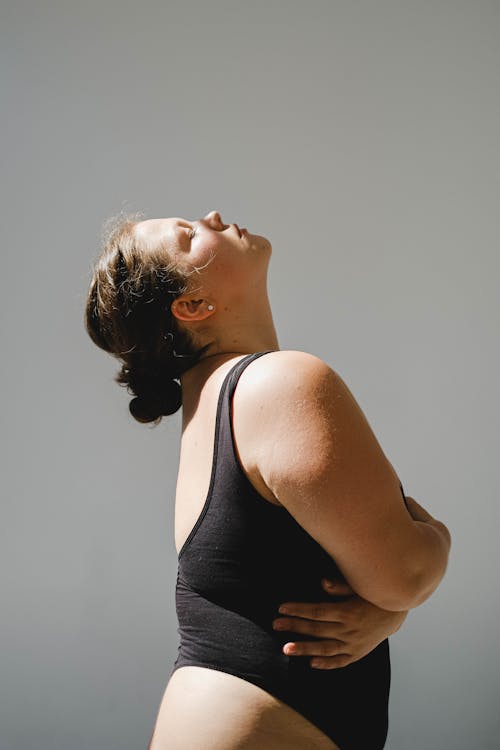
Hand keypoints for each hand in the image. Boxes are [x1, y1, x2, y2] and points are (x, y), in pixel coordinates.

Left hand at [272, 578, 407, 668]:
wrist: (396, 614)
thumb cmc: (373, 596)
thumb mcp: (359, 587)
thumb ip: (339, 586)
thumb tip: (322, 583)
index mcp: (347, 612)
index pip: (317, 612)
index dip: (298, 610)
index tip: (281, 608)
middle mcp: (349, 630)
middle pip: (316, 629)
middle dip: (294, 626)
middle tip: (275, 624)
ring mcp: (353, 644)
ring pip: (325, 649)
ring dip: (304, 649)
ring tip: (285, 648)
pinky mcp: (358, 653)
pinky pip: (340, 661)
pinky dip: (326, 664)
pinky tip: (312, 663)